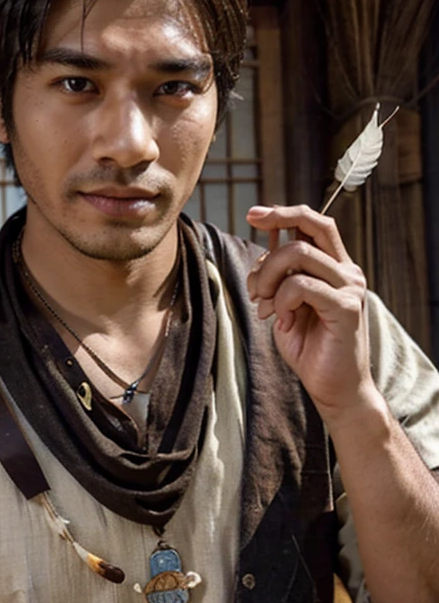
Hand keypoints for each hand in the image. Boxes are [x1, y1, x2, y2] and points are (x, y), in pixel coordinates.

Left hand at [246, 204, 376, 421]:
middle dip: (267, 255)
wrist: (334, 389)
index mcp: (336, 266)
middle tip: (256, 291)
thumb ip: (281, 274)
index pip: (314, 222)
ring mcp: (350, 286)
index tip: (252, 215)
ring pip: (298, 254)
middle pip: (305, 230)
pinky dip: (282, 301)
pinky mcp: (345, 306)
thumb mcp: (286, 304)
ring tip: (266, 308)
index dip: (283, 212)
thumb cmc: (310, 349)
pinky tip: (283, 322)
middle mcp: (347, 271)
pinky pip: (301, 285)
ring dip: (269, 279)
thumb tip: (266, 241)